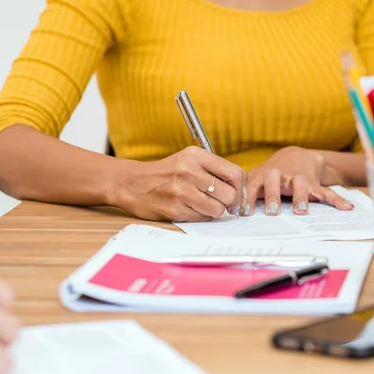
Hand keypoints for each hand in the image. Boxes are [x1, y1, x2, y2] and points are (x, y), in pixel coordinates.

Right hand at [112, 146, 244, 221]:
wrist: (133, 184)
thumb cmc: (165, 173)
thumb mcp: (188, 160)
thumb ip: (212, 170)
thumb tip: (240, 191)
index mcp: (195, 155)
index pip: (234, 173)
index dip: (240, 187)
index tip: (236, 194)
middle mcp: (188, 171)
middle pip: (228, 194)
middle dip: (227, 201)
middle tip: (219, 202)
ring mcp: (181, 191)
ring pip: (217, 209)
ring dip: (213, 210)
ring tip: (202, 204)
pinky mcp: (175, 209)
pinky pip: (202, 218)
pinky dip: (200, 216)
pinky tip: (189, 208)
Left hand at [241, 146, 353, 215]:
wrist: (296, 157)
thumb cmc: (270, 174)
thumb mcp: (255, 179)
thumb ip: (242, 191)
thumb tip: (224, 206)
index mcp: (262, 176)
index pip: (252, 186)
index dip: (247, 199)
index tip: (243, 213)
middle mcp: (279, 175)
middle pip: (274, 182)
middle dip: (273, 196)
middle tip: (272, 211)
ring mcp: (297, 178)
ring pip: (300, 185)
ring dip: (301, 197)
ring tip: (302, 211)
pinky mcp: (313, 182)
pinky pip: (325, 191)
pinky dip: (336, 199)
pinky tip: (345, 207)